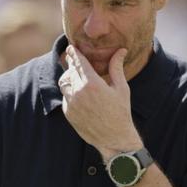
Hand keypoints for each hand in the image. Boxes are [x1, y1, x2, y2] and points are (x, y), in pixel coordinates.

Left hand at [59, 45, 141, 159]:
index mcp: (93, 83)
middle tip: (75, 60)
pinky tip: (80, 93)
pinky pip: (65, 96)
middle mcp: (79, 92)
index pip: (78, 62)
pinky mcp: (68, 113)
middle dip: (72, 64)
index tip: (72, 48)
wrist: (114, 139)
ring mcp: (72, 104)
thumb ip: (116, 67)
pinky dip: (70, 92)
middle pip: (69, 71)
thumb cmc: (121, 113)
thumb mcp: (121, 88)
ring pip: (64, 83)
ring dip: (69, 77)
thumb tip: (120, 50)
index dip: (74, 53)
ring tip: (78, 77)